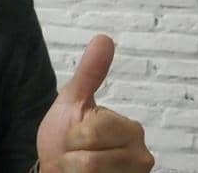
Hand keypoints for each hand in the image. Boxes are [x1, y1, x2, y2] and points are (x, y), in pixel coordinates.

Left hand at [36, 35, 153, 172]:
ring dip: (71, 170)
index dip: (73, 135)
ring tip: (77, 168)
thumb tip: (104, 37)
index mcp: (131, 129)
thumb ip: (90, 73)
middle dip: (71, 154)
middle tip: (75, 154)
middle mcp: (141, 156)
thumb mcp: (73, 102)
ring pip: (89, 170)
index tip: (74, 138)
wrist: (57, 172)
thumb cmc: (64, 140)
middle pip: (92, 153)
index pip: (94, 130)